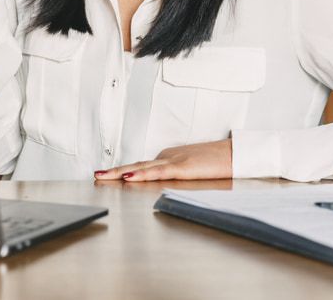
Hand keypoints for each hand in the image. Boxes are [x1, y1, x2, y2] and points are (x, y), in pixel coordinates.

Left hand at [94, 139, 232, 181]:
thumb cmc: (219, 161)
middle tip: (96, 174)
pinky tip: (129, 177)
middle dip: (115, 171)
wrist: (236, 153)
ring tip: (102, 175)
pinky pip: (159, 172)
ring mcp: (175, 161)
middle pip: (137, 165)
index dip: (124, 170)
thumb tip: (165, 179)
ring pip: (143, 167)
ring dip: (121, 172)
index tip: (108, 174)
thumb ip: (178, 171)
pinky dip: (142, 174)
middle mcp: (168, 157)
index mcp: (170, 157)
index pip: (143, 166)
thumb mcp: (194, 167)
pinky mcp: (183, 168)